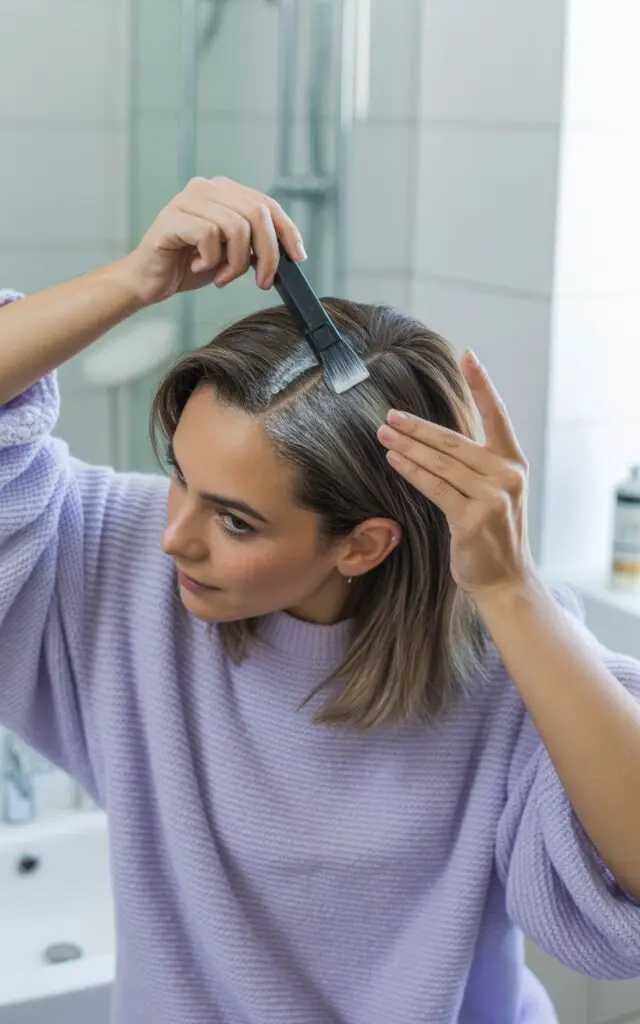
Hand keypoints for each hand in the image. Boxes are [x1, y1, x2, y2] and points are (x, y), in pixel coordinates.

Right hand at [119, 176, 305, 305]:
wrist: (152, 280)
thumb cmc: (191, 266)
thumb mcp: (233, 255)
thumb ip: (256, 246)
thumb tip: (289, 252)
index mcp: (224, 192)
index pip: (267, 204)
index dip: (287, 231)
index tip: (298, 258)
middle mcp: (207, 188)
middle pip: (257, 214)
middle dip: (267, 254)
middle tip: (262, 281)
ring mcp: (187, 199)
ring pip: (236, 227)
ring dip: (236, 263)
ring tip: (222, 277)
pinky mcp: (172, 217)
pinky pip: (209, 236)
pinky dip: (211, 261)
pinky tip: (199, 267)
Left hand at [377, 350, 535, 601]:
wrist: (504, 579)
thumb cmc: (492, 534)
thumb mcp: (492, 493)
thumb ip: (474, 466)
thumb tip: (433, 440)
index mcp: (513, 462)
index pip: (497, 415)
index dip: (482, 384)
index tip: (468, 355)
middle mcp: (507, 474)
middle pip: (454, 440)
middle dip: (418, 427)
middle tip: (389, 414)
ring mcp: (493, 496)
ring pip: (441, 463)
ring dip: (408, 446)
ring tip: (383, 433)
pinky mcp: (474, 517)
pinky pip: (435, 487)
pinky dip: (412, 471)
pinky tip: (394, 459)